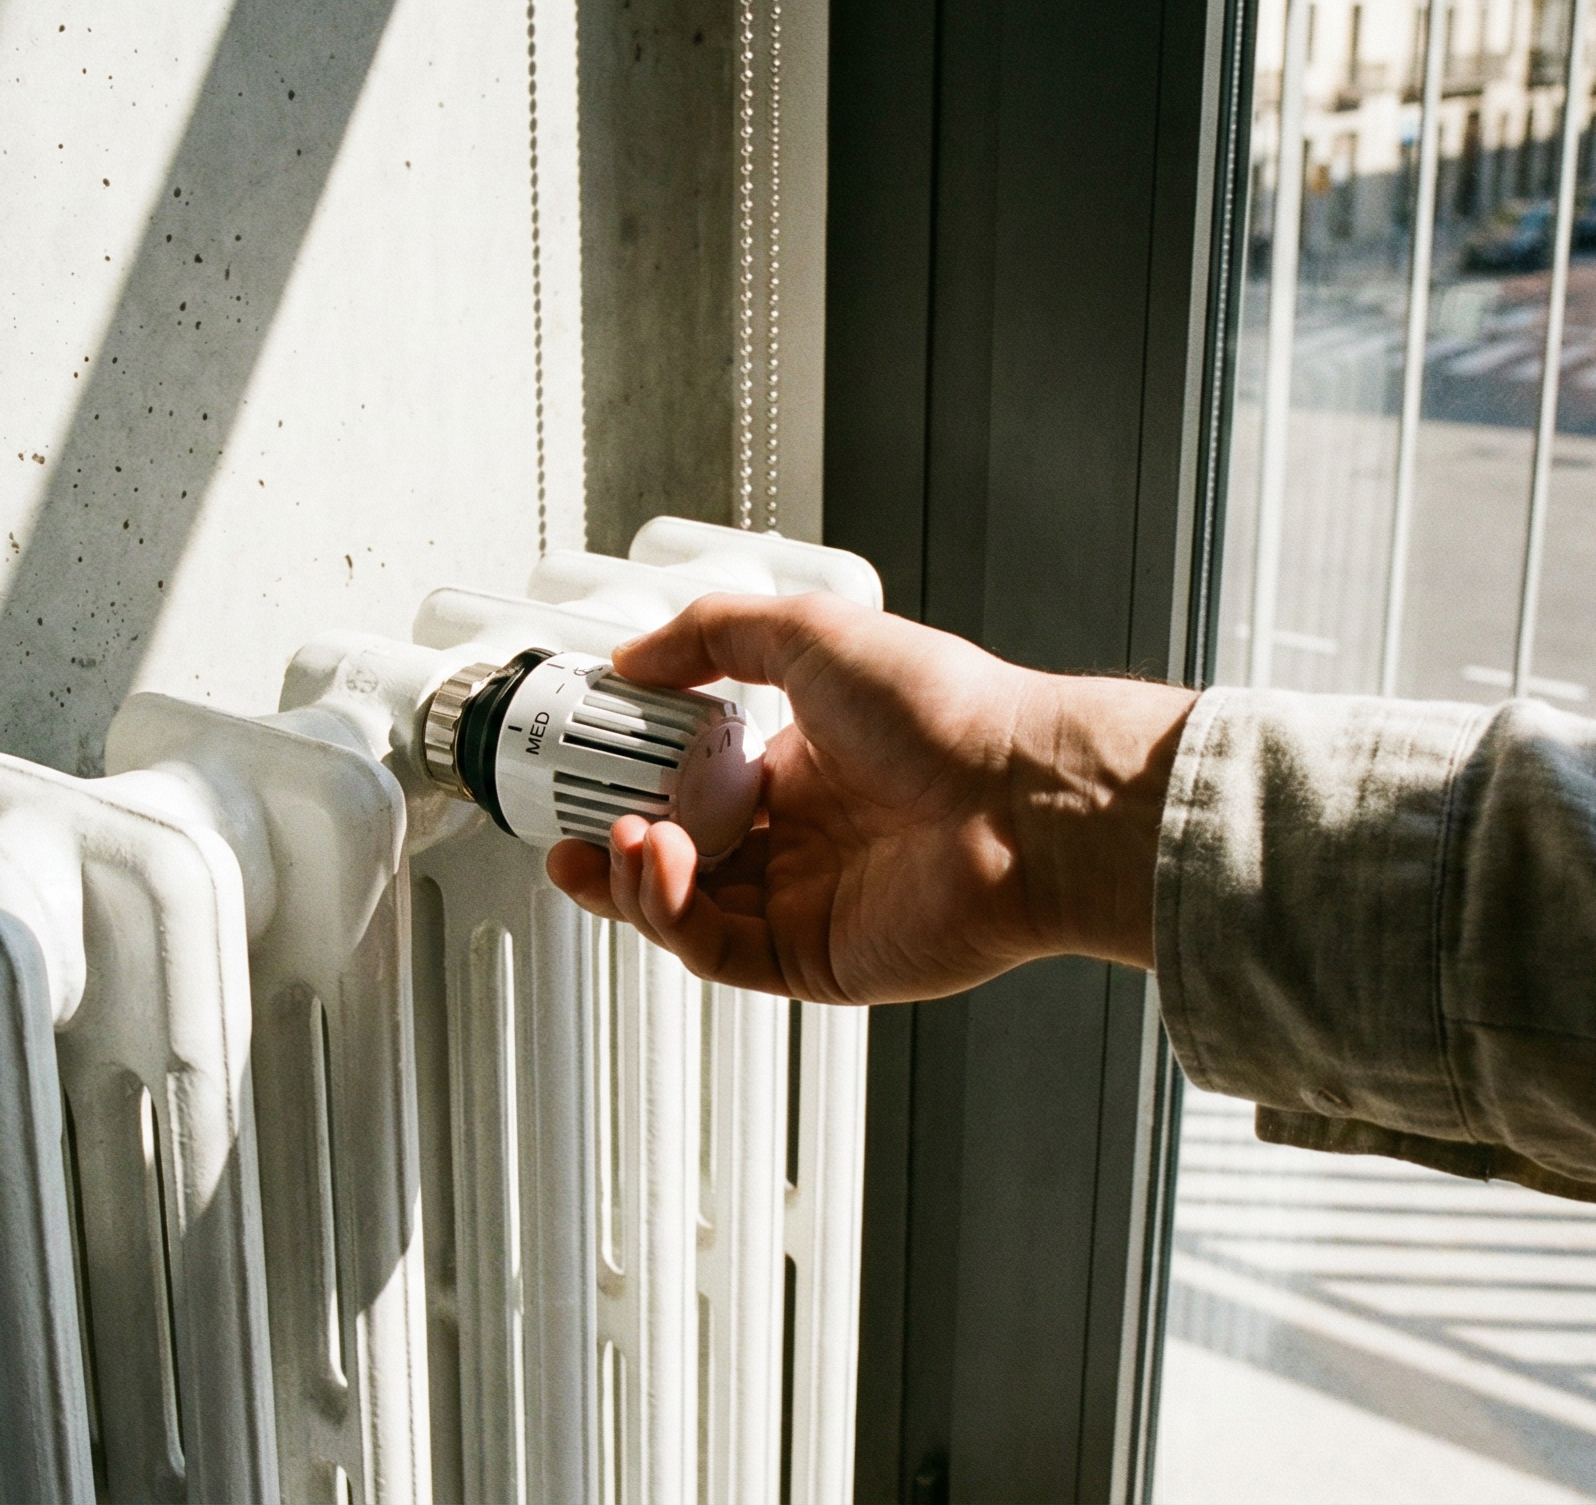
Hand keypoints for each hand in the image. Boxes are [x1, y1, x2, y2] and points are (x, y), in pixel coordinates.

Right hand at [544, 593, 1196, 1003]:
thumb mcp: (814, 633)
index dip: (633, 780)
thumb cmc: (952, 713)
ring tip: (623, 840)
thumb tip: (634, 656)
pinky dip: (671, 914)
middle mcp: (803, 839)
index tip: (583, 765)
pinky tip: (659, 867)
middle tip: (568, 825)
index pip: (693, 784)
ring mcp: (805, 904)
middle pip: (679, 857)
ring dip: (633, 879)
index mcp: (803, 767)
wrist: (1027, 798)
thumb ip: (714, 635)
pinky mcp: (812, 961)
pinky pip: (714, 951)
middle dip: (613, 845)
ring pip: (684, 911)